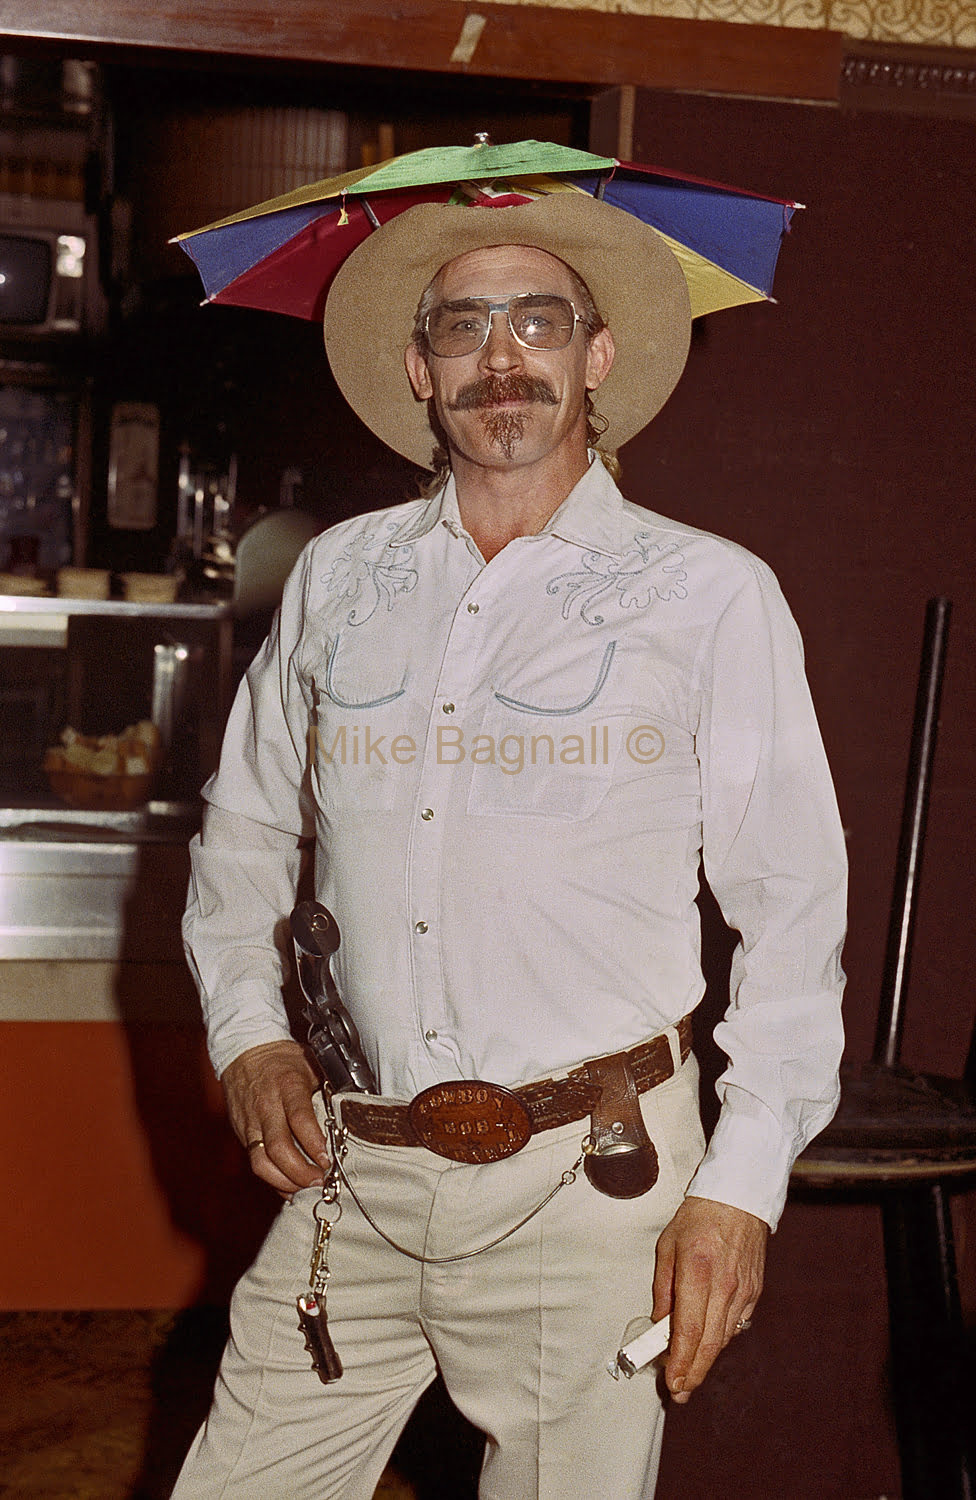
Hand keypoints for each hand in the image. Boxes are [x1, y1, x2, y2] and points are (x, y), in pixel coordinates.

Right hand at [221, 1040, 330, 1196]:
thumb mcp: (310, 1065)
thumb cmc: (282, 1060)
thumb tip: (351, 1112)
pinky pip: (255, 1162)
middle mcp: (266, 1106)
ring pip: (261, 1162)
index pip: (300, 1119)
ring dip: (284, 1181)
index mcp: (287, 1085)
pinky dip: (272, 1178)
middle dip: (300, 1172)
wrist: (244, 1052)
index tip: (328, 1160)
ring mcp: (251, 1122)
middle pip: (278, 1148)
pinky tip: (289, 1185)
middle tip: (320, 1180)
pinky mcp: (242, 1133)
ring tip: (306, 1188)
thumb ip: (327, 1089)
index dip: (314, 1143)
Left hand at [652, 1195, 767, 1403]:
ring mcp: (743, 1291)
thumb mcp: (667, 1245)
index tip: (671, 1382)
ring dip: (706, 1361)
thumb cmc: (698, 1218)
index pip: (690, 1330)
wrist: (738, 1198)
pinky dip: (720, 1339)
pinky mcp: (754, 1292)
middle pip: (710, 1344)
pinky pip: (735, 1325)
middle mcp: (724, 1286)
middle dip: (693, 1374)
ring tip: (688, 1375)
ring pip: (724, 1339)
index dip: (681, 1361)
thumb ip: (663, 1288)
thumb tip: (660, 1323)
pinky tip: (707, 1344)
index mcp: (697, 1271)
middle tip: (679, 1392)